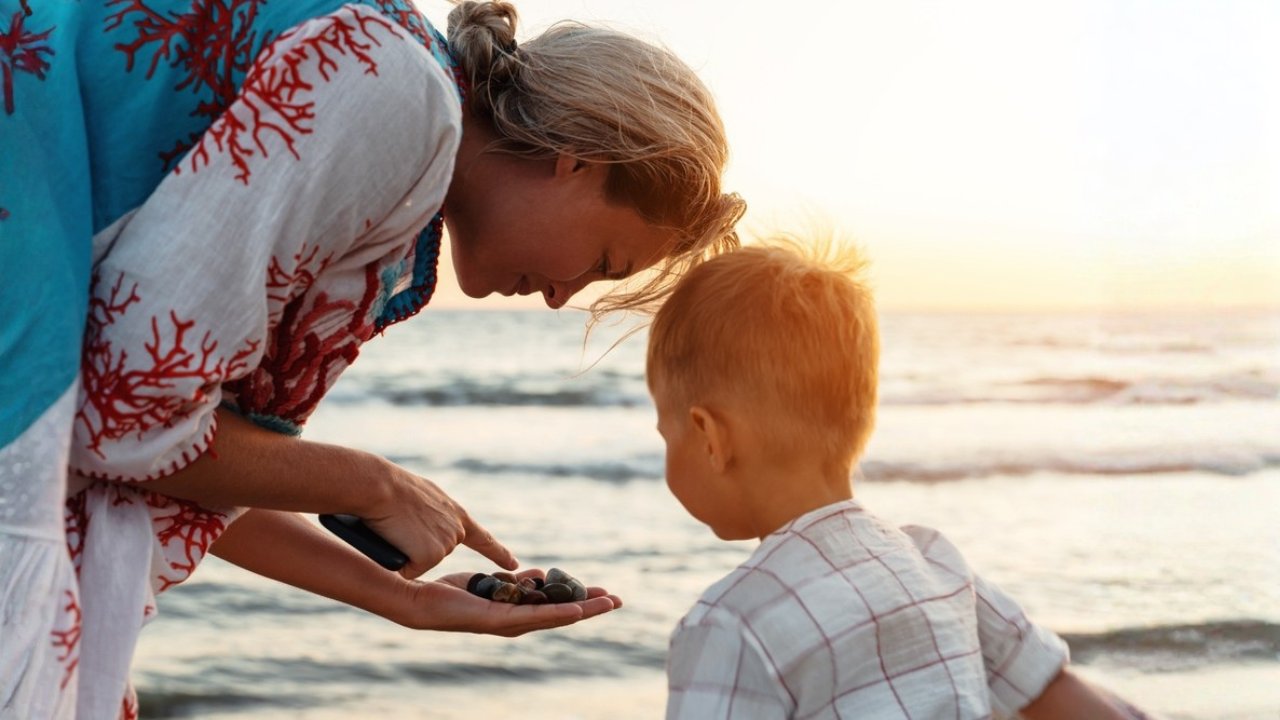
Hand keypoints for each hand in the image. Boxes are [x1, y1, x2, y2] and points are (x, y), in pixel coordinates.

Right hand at [358, 456, 517, 578]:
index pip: (482, 539)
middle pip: (435, 553)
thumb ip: (433, 514)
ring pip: (420, 562)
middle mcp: (457, 530)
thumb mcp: (424, 498)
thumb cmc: (394, 488)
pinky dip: (399, 560)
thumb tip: (423, 528)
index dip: (497, 553)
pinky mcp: (432, 556)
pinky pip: (409, 570)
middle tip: (403, 524)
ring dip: (406, 550)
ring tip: (398, 526)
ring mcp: (447, 544)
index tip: (512, 565)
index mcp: (456, 514)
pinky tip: (396, 538)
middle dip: (416, 545)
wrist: (382, 487)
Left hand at [395, 568, 622, 635]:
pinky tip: (575, 609)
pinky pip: (533, 616)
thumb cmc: (451, 593)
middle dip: (591, 607)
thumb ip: (513, 580)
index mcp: (516, 613)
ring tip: (606, 603)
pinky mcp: (497, 620)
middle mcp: (516, 622)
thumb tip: (533, 573)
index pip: (556, 607)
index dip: (581, 602)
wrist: (421, 602)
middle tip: (617, 600)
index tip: (603, 594)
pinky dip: (556, 612)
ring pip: (554, 617)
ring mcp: (509, 623)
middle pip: (562, 615)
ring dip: (583, 610)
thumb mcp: (491, 581)